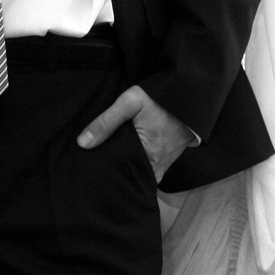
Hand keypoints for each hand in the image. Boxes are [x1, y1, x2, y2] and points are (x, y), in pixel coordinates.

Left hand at [77, 84, 193, 182]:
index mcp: (147, 156)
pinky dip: (139, 168)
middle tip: (97, 174)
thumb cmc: (161, 100)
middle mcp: (157, 166)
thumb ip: (107, 122)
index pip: (121, 176)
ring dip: (128, 173)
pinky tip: (127, 161)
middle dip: (116, 177)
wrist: (191, 96)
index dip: (107, 177)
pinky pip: (151, 170)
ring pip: (141, 175)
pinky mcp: (168, 159)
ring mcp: (164, 164)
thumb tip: (83, 143)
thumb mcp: (131, 103)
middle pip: (130, 178)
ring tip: (109, 169)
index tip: (92, 176)